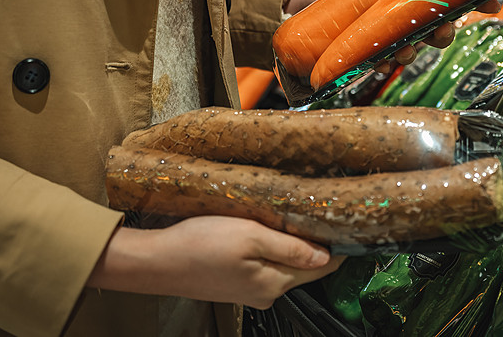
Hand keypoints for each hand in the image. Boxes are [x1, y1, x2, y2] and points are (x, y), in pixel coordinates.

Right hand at [87, 216, 343, 308]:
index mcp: (274, 282)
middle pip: (305, 267)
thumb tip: (327, 257)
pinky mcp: (236, 285)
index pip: (322, 267)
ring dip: (292, 244)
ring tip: (295, 215)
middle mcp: (267, 293)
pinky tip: (267, 230)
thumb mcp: (250, 236)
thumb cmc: (199, 244)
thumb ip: (290, 248)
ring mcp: (251, 291)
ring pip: (285, 265)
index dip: (337, 245)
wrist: (155, 261)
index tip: (346, 222)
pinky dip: (272, 249)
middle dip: (315, 242)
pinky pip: (266, 265)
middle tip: (320, 210)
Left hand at [284, 0, 501, 71]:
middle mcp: (416, 21)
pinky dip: (382, 64)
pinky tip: (379, 61)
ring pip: (414, 53)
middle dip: (444, 36)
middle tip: (441, 30)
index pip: (460, 6)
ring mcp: (395, 37)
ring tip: (402, 49)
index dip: (478, 6)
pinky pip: (383, 63)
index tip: (491, 5)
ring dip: (412, 53)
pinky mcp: (372, 49)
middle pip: (441, 36)